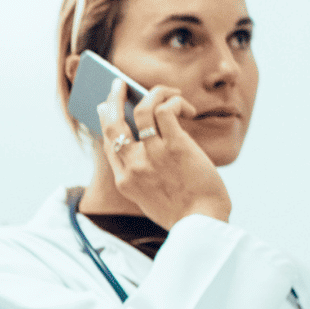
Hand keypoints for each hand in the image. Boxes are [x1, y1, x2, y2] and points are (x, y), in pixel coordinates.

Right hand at [96, 80, 231, 229]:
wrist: (202, 223)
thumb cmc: (183, 213)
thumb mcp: (150, 198)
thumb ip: (144, 174)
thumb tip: (150, 141)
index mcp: (125, 180)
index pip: (109, 143)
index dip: (107, 120)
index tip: (108, 107)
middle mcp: (133, 165)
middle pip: (114, 122)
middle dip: (114, 98)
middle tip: (118, 84)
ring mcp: (153, 155)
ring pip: (143, 108)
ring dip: (154, 92)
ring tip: (167, 91)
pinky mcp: (176, 146)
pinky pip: (167, 110)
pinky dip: (175, 102)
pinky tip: (186, 109)